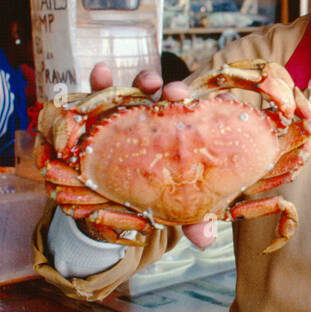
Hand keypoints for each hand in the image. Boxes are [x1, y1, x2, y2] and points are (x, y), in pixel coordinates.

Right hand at [88, 63, 216, 249]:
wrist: (109, 210)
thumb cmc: (151, 201)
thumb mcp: (173, 210)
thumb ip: (191, 221)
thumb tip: (206, 240)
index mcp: (182, 139)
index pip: (199, 116)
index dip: (206, 106)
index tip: (210, 103)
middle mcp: (159, 122)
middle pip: (169, 100)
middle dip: (173, 90)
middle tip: (174, 93)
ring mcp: (130, 116)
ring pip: (139, 92)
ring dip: (143, 80)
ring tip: (147, 82)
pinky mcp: (100, 118)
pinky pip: (100, 96)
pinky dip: (101, 81)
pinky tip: (100, 70)